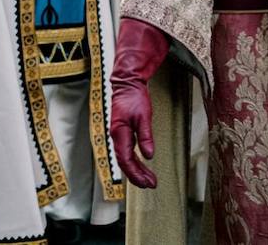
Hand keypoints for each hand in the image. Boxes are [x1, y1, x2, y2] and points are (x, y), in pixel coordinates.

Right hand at [109, 19, 169, 188]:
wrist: (127, 83)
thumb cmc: (134, 97)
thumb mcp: (144, 115)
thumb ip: (146, 136)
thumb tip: (149, 155)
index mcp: (119, 133)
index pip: (125, 159)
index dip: (135, 174)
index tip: (146, 182)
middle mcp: (116, 136)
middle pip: (125, 162)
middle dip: (137, 176)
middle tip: (151, 184)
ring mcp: (118, 135)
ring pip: (126, 158)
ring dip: (137, 170)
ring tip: (149, 179)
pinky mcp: (122, 133)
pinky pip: (127, 152)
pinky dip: (135, 161)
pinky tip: (142, 165)